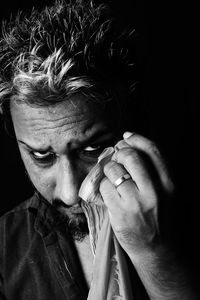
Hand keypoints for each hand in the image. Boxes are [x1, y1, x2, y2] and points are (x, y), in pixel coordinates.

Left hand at [99, 132, 173, 259]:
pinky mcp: (119, 212)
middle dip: (119, 152)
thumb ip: (153, 172)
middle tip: (116, 156)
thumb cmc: (159, 218)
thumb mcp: (166, 193)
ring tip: (112, 178)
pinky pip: (103, 186)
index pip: (153, 151)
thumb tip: (128, 147)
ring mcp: (135, 202)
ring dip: (109, 170)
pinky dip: (103, 185)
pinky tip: (109, 193)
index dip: (137, 138)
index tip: (126, 136)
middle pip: (130, 156)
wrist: (158, 250)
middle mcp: (154, 191)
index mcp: (169, 184)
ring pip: (113, 169)